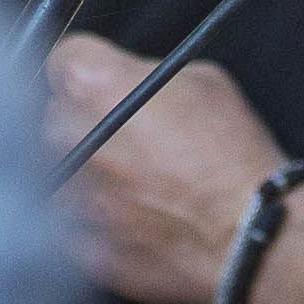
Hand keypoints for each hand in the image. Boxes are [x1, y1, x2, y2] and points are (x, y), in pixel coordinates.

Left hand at [41, 36, 285, 303]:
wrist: (249, 233)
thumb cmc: (231, 153)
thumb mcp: (200, 79)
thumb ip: (143, 76)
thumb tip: (127, 85)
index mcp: (93, 85)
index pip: (63, 59)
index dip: (88, 69)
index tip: (104, 83)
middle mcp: (68, 137)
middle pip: (54, 116)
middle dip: (81, 121)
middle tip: (123, 136)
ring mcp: (69, 195)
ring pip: (59, 173)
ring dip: (84, 173)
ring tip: (130, 183)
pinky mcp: (79, 244)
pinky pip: (71, 224)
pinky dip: (92, 221)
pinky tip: (130, 220)